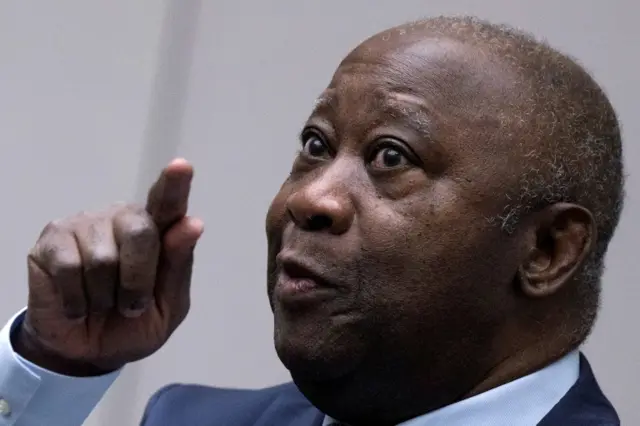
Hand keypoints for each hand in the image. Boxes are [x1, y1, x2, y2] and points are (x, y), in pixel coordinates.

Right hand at [13, 159, 203, 375]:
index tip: (181, 167)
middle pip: (139, 232)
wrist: (89, 353)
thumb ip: (179, 266)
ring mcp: (85, 224)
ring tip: (102, 303)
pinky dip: (78, 300)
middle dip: (138, 281)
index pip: (168, 204)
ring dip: (106, 296)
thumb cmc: (134, 323)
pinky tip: (77, 304)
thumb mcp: (169, 306)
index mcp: (157, 231)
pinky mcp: (52, 240)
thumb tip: (191, 223)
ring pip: (103, 258)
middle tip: (132, 306)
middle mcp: (122, 218)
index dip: (174, 186)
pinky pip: (69, 268)